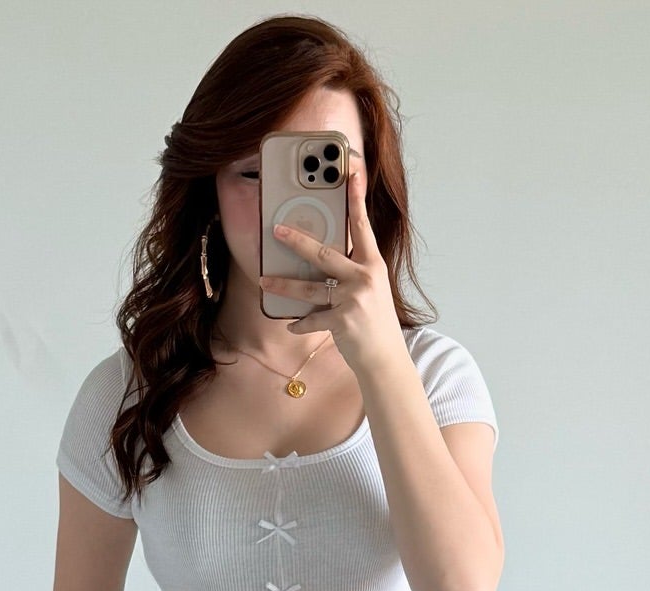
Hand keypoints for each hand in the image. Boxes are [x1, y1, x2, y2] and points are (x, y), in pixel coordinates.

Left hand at [258, 163, 405, 373]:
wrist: (386, 360)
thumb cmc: (376, 324)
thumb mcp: (372, 291)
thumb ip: (353, 273)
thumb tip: (322, 260)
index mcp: (373, 265)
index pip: (362, 226)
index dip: (356, 199)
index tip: (350, 173)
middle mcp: (364, 278)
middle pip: (324, 253)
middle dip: (297, 241)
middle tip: (276, 230)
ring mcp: (353, 299)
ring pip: (309, 287)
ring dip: (282, 285)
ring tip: (263, 280)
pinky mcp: (342, 321)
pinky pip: (312, 319)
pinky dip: (300, 323)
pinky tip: (291, 325)